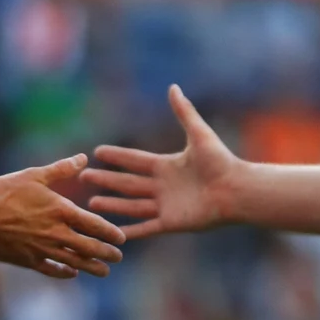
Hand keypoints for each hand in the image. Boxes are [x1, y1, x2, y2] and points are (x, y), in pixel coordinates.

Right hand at [0, 154, 126, 279]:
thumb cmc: (3, 193)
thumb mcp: (33, 175)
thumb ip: (60, 169)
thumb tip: (83, 157)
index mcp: (60, 211)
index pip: (94, 225)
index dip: (110, 232)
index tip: (122, 238)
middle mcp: (55, 233)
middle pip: (89, 247)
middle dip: (106, 253)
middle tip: (118, 257)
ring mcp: (43, 250)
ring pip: (74, 262)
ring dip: (91, 267)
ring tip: (104, 272)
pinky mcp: (29, 261)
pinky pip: (51, 269)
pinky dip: (64, 272)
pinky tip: (71, 273)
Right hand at [81, 85, 241, 239]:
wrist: (236, 190)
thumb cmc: (221, 162)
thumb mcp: (198, 134)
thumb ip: (184, 112)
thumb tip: (173, 87)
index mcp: (167, 166)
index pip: (135, 160)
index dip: (117, 156)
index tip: (97, 152)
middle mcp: (163, 186)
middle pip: (128, 183)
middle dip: (106, 180)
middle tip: (83, 177)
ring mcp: (165, 206)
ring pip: (131, 205)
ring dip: (112, 204)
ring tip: (91, 203)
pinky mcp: (171, 223)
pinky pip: (145, 227)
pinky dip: (130, 231)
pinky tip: (113, 232)